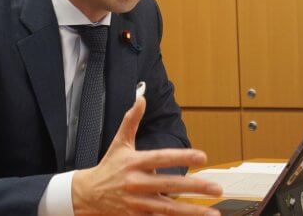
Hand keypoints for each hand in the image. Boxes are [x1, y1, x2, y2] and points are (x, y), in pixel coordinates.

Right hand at [71, 97, 222, 215]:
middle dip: (194, 187)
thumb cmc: (108, 168)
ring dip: (191, 211)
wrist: (87, 195)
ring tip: (212, 213)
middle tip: (216, 188)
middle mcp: (137, 182)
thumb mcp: (119, 143)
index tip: (202, 156)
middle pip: (169, 185)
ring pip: (168, 208)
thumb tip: (141, 98)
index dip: (182, 156)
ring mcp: (137, 203)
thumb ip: (131, 121)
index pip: (162, 158)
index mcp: (134, 162)